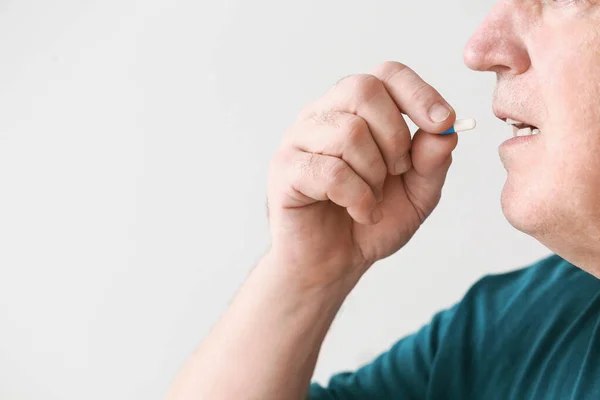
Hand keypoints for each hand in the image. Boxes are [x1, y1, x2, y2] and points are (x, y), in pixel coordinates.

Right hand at [267, 62, 458, 287]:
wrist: (331, 263)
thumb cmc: (369, 221)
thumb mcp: (417, 194)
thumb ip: (432, 162)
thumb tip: (445, 132)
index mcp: (354, 111)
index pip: (385, 74)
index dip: (418, 93)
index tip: (443, 122)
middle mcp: (323, 115)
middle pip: (362, 89)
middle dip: (394, 137)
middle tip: (397, 172)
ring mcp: (298, 140)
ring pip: (348, 131)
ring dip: (374, 175)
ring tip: (371, 198)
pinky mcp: (284, 170)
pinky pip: (330, 171)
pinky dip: (357, 198)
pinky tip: (359, 212)